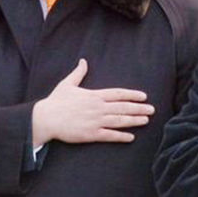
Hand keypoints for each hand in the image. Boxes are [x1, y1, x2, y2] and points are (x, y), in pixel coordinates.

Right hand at [32, 59, 153, 146]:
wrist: (46, 118)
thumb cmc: (55, 101)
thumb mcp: (67, 84)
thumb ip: (78, 73)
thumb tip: (83, 61)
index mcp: (94, 95)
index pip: (117, 94)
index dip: (132, 94)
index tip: (143, 96)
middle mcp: (97, 108)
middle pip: (122, 107)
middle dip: (138, 108)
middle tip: (152, 109)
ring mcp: (95, 121)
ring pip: (119, 121)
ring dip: (134, 120)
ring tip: (146, 120)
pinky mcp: (90, 134)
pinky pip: (109, 135)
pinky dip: (121, 136)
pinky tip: (131, 137)